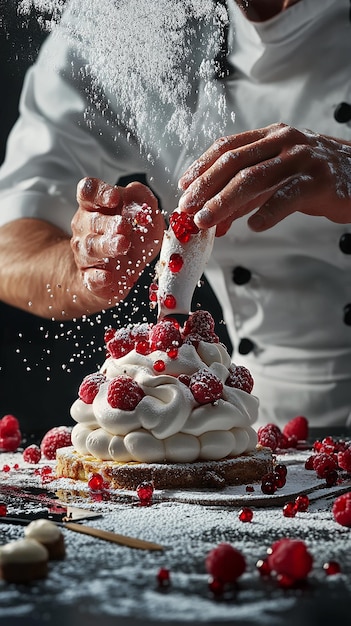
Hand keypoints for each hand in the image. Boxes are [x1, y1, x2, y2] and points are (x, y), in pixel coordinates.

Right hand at [71, 177, 164, 301]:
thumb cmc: (130, 237)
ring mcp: (85, 254)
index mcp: (95, 207)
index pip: (89, 192)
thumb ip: (141, 199)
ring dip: (106, 246)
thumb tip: (136, 190)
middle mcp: (85, 228)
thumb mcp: (143, 215)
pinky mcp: (90, 278)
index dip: (99, 193)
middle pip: (92, 221)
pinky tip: (107, 276)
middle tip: (124, 225)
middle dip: (109, 223)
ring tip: (122, 245)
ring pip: (91, 248)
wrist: (118, 271)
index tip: (115, 197)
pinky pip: (90, 278)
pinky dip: (97, 278)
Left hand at [178, 123, 350, 235]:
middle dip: (205, 186)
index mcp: (271, 136)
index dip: (202, 166)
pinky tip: (254, 227)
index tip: (183, 186)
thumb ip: (247, 198)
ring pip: (254, 178)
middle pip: (234, 161)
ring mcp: (301, 158)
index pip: (228, 147)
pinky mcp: (318, 180)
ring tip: (208, 221)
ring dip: (225, 202)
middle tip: (187, 208)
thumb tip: (214, 222)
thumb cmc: (316, 178)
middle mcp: (283, 141)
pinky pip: (288, 195)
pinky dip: (269, 212)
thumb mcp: (278, 180)